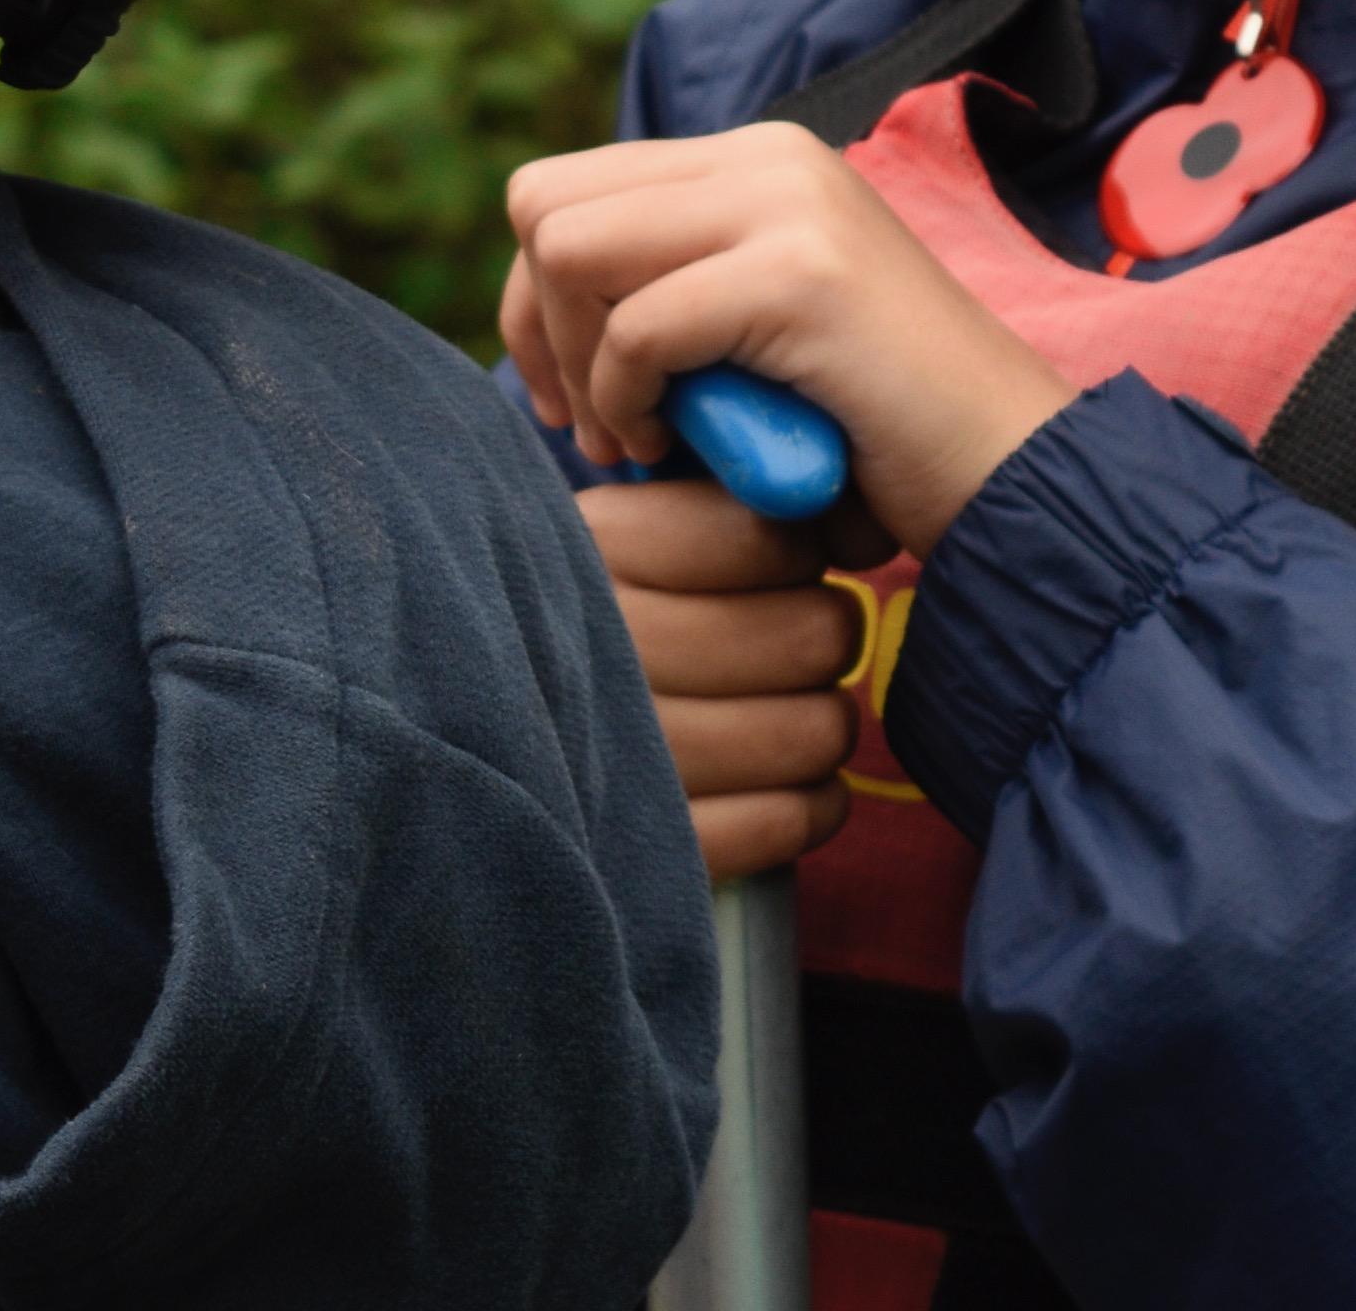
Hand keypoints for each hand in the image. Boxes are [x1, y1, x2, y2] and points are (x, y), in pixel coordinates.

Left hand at [498, 123, 1073, 562]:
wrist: (1010, 470)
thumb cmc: (873, 429)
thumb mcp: (754, 327)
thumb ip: (671, 286)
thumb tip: (533, 302)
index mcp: (756, 159)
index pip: (564, 186)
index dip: (536, 298)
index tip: (573, 398)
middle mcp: (768, 156)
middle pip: (544, 201)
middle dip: (537, 325)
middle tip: (593, 426)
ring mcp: (787, 203)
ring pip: (569, 247)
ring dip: (578, 364)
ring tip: (638, 438)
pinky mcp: (801, 273)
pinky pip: (635, 327)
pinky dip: (629, 401)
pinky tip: (679, 443)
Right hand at [583, 477, 867, 876]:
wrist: (489, 754)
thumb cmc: (588, 628)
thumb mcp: (628, 535)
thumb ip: (735, 502)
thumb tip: (866, 526)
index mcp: (593, 549)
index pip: (769, 538)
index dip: (801, 555)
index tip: (785, 567)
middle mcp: (602, 650)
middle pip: (816, 635)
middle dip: (818, 640)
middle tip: (786, 650)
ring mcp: (625, 762)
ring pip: (817, 730)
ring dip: (816, 724)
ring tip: (776, 715)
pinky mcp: (654, 853)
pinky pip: (791, 820)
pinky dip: (808, 806)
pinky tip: (778, 785)